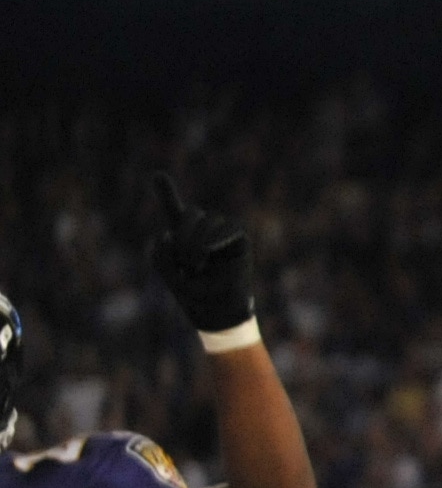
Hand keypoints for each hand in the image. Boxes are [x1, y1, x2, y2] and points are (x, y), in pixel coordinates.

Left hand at [149, 174, 255, 335]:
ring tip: (194, 265)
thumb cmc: (194, 296)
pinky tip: (206, 254)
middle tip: (183, 260)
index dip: (166, 192)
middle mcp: (204, 232)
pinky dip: (213, 239)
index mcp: (184, 237)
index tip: (156, 175)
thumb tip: (168, 234)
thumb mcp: (167, 274)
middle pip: (191, 213)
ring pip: (207, 220)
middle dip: (183, 232)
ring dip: (194, 241)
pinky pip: (227, 228)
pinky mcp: (239, 241)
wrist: (218, 313)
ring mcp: (223, 235)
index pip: (175, 210)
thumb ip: (161, 252)